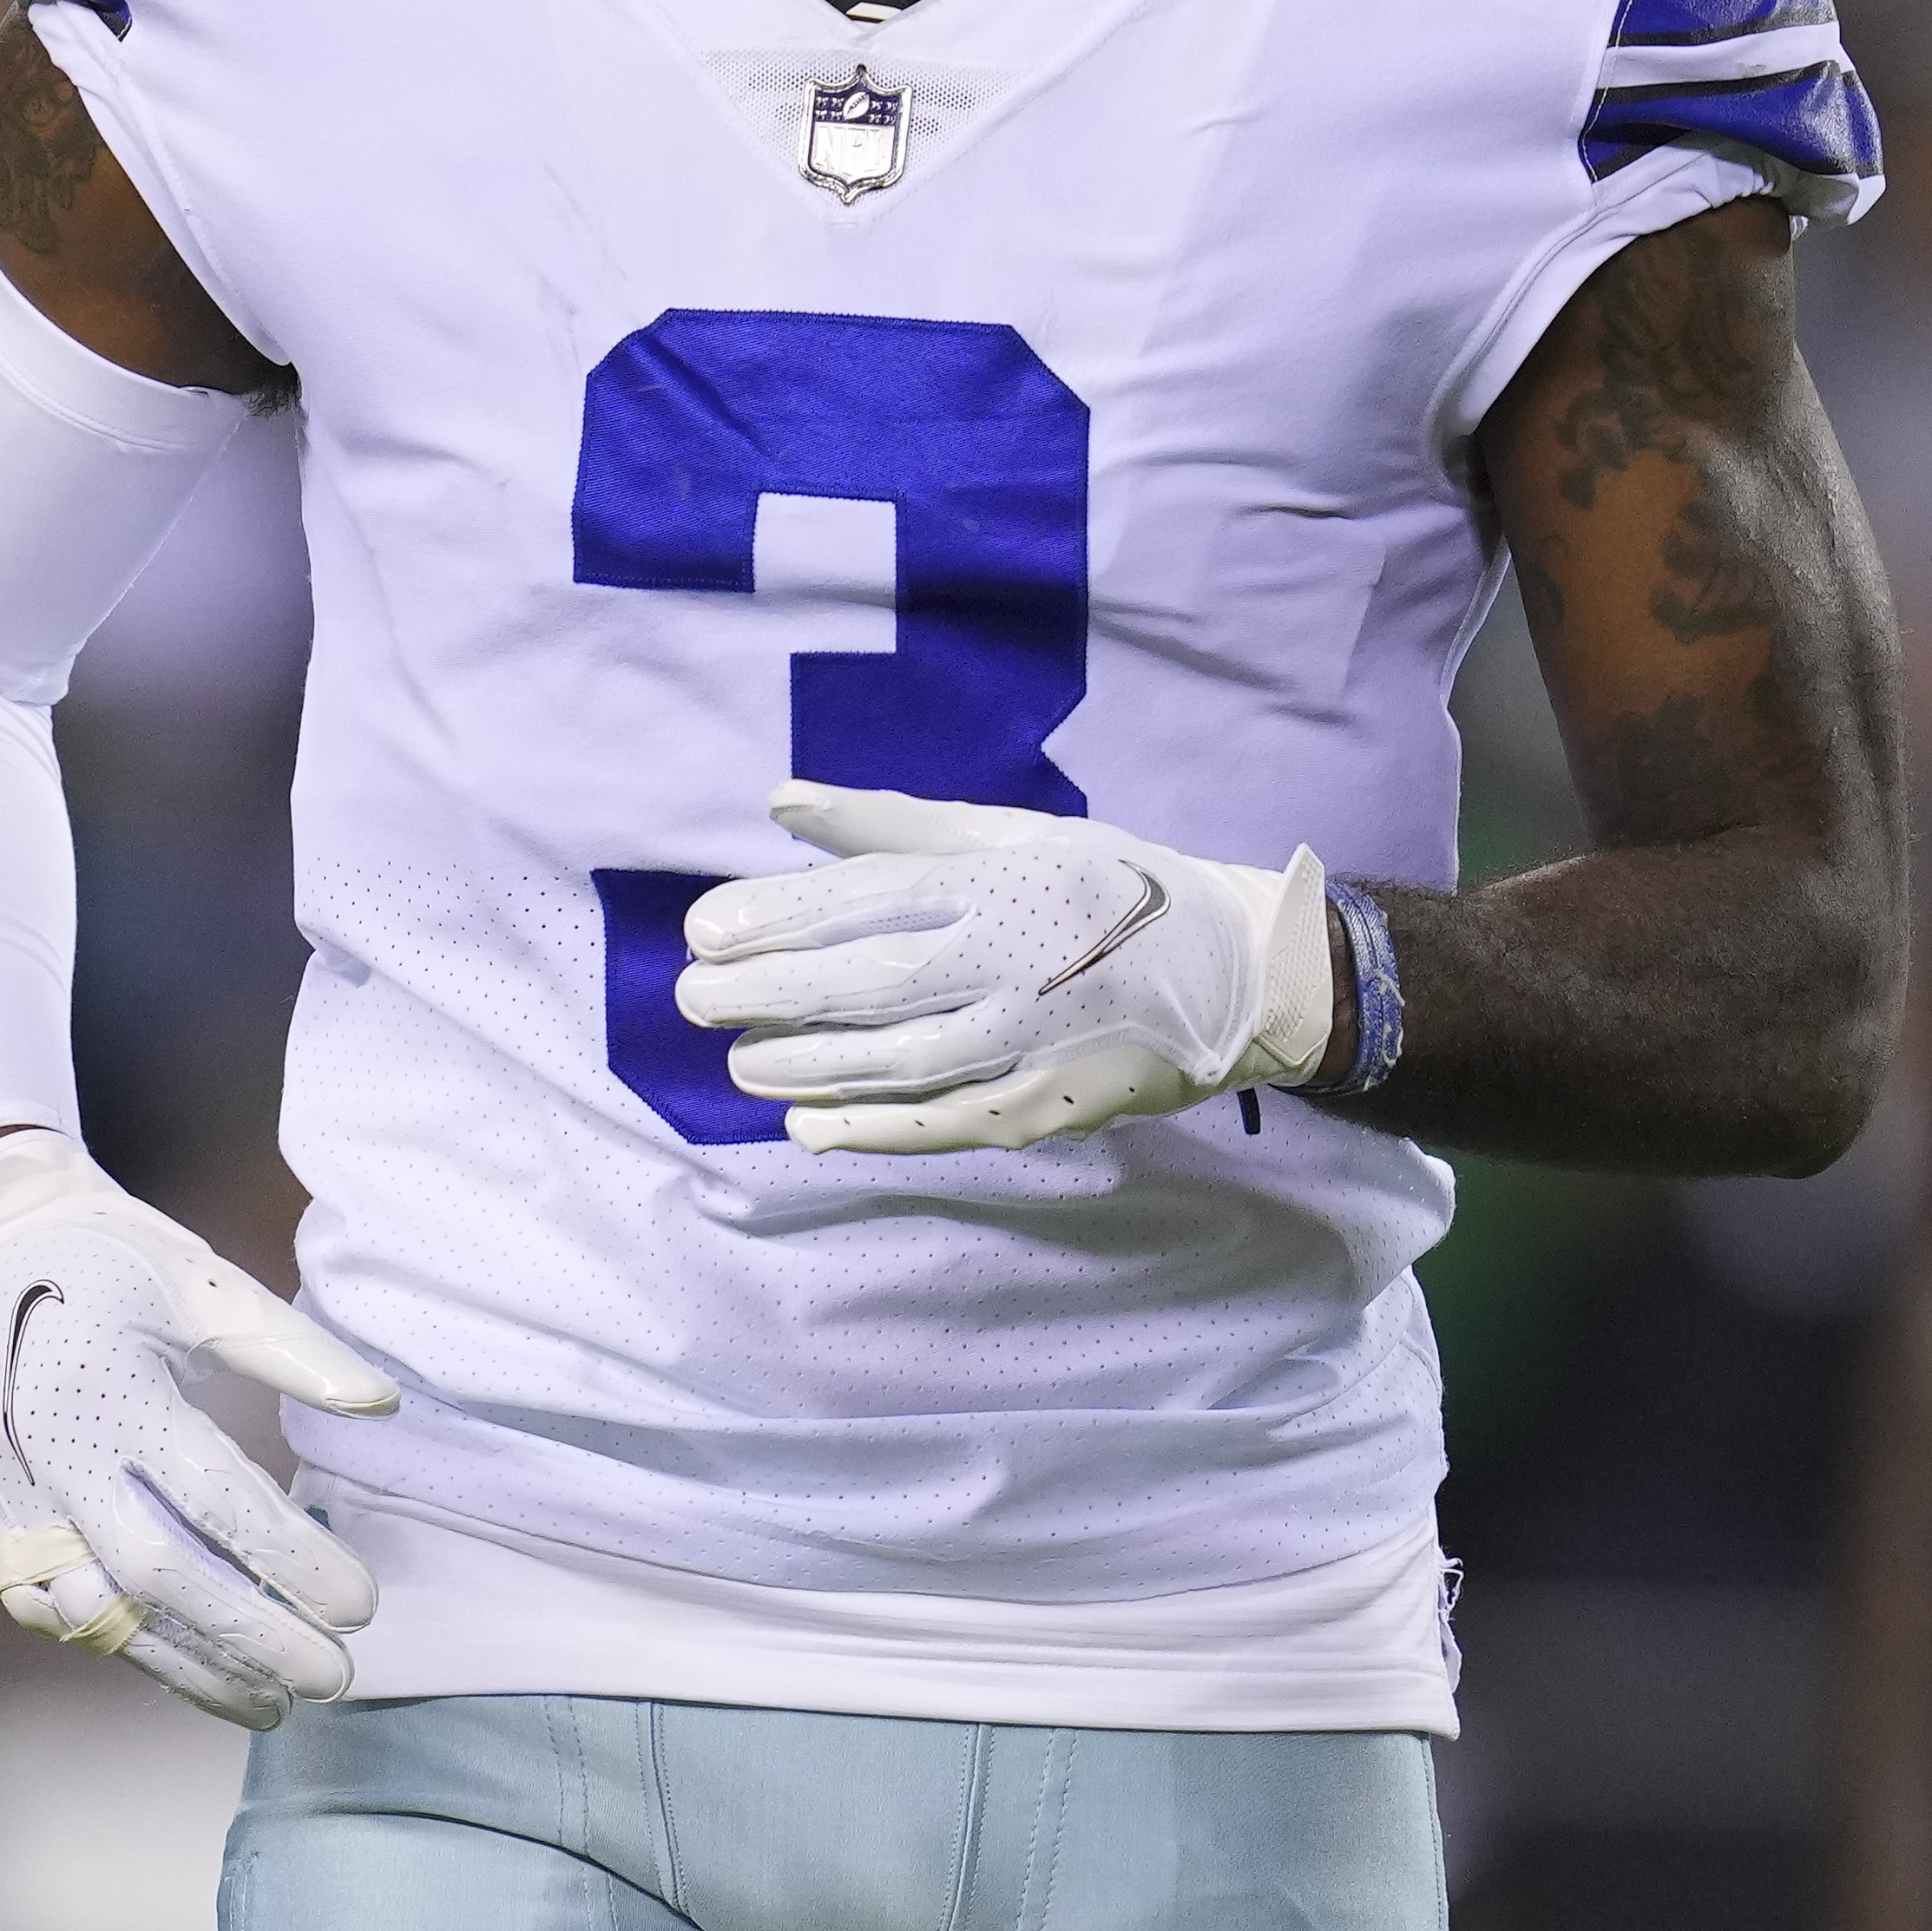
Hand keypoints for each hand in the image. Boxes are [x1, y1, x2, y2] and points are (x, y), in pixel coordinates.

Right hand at [0, 1130, 397, 1728]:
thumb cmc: (113, 1259)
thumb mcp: (203, 1282)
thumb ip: (290, 1348)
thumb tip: (380, 1406)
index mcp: (107, 1389)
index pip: (215, 1499)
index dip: (292, 1559)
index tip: (363, 1606)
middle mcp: (53, 1460)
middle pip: (160, 1577)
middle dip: (251, 1637)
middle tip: (335, 1677)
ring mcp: (18, 1505)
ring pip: (106, 1616)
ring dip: (192, 1669)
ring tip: (276, 1706)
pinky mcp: (3, 1531)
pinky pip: (70, 1615)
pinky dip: (138, 1654)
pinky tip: (201, 1679)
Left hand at [677, 781, 1337, 1151]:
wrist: (1238, 970)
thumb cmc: (1114, 886)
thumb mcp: (1014, 834)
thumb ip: (894, 825)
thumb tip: (783, 801)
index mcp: (1005, 882)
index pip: (871, 898)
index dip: (779, 916)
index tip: (701, 930)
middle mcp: (1014, 961)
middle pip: (869, 983)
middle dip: (769, 994)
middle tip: (693, 997)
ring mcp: (1030, 1042)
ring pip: (897, 1061)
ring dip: (806, 1065)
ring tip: (739, 1061)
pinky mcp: (1047, 1106)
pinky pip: (944, 1123)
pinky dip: (872, 1129)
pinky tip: (809, 1126)